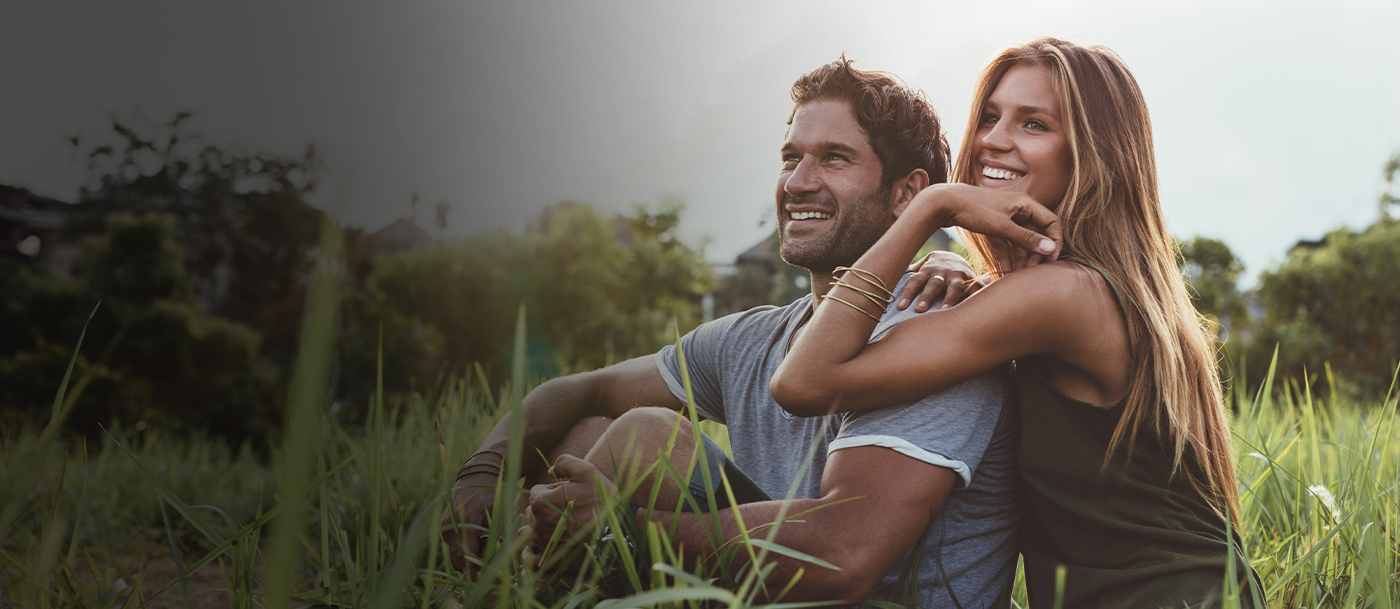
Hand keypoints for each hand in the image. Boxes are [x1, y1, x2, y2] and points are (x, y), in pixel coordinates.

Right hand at [441, 470, 500, 575]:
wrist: (477, 477)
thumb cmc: (494, 496)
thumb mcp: (502, 515)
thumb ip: (504, 540)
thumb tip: (510, 565)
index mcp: (466, 521)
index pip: (468, 554)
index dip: (474, 571)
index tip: (480, 584)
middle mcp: (451, 525)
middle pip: (459, 558)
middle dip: (472, 566)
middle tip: (489, 564)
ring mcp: (445, 526)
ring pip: (454, 555)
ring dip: (467, 558)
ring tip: (484, 545)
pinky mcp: (443, 527)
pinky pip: (452, 546)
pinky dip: (463, 549)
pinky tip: (476, 539)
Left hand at [521, 454, 621, 562]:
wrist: (616, 532)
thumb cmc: (602, 500)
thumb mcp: (587, 470)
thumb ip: (564, 463)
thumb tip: (551, 470)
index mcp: (541, 502)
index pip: (537, 491)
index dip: (552, 490)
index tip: (568, 494)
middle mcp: (537, 523)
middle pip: (533, 511)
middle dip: (545, 508)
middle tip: (567, 509)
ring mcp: (542, 542)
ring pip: (529, 532)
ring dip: (537, 528)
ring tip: (554, 528)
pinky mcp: (549, 559)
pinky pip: (529, 557)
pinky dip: (531, 552)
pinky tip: (541, 547)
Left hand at [897, 251, 982, 310]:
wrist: (957, 259)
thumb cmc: (930, 271)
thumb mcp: (917, 270)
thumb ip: (904, 276)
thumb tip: (878, 280)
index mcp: (926, 270)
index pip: (914, 281)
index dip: (907, 293)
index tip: (900, 307)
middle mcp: (942, 272)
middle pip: (933, 284)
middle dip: (926, 297)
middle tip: (919, 311)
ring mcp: (959, 276)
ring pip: (955, 288)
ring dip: (949, 299)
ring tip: (944, 312)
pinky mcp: (974, 280)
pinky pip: (977, 288)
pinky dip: (976, 295)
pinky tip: (975, 308)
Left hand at [917, 184, 1061, 264]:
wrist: (943, 202)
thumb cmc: (973, 209)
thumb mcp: (1001, 226)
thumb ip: (1026, 238)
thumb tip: (1051, 249)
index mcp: (1026, 203)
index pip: (1052, 223)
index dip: (1055, 242)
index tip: (1050, 261)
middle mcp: (1019, 208)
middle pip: (1037, 234)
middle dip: (1036, 254)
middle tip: (1031, 272)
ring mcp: (1005, 217)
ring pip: (1020, 240)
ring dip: (1021, 258)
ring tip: (1018, 276)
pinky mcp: (993, 225)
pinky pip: (1005, 242)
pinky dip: (1006, 256)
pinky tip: (1004, 272)